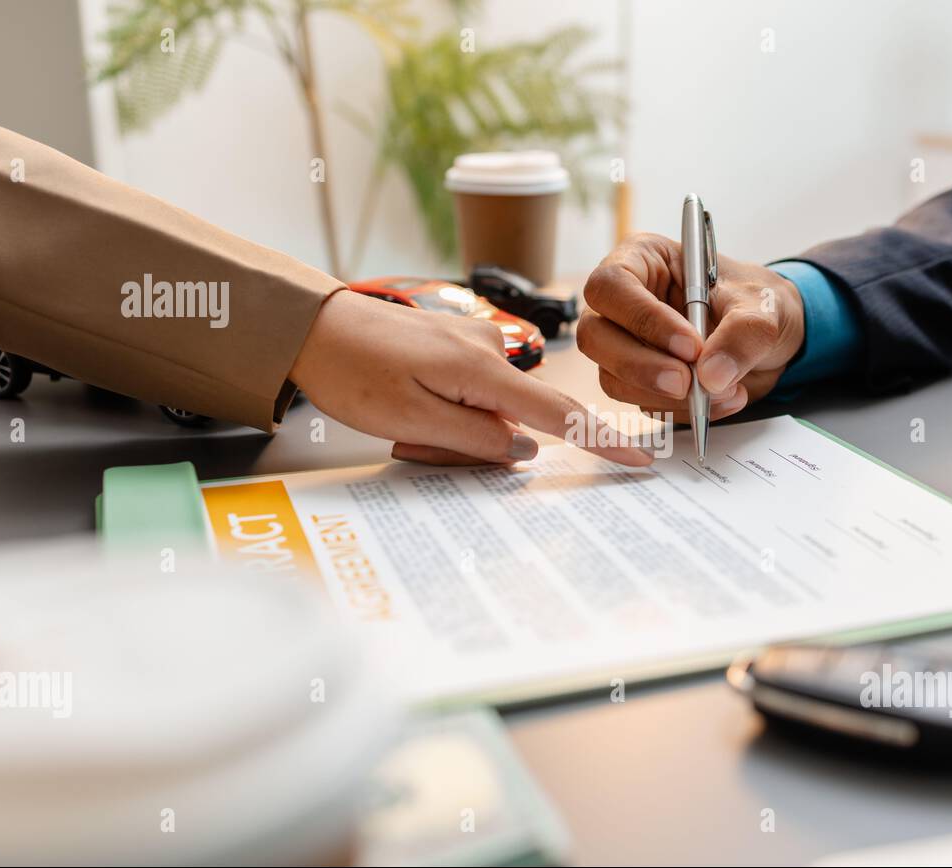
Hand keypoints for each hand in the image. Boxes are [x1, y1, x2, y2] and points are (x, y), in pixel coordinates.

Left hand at [290, 289, 652, 466]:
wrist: (311, 325)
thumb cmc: (352, 372)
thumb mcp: (411, 421)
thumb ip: (476, 438)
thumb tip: (525, 448)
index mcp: (483, 370)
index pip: (560, 414)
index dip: (602, 440)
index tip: (640, 458)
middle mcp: (489, 350)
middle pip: (514, 420)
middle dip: (473, 446)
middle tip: (411, 444)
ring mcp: (474, 343)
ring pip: (488, 411)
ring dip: (452, 431)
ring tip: (399, 424)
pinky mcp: (458, 344)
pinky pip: (471, 393)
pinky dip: (446, 411)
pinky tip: (406, 406)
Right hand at [577, 233, 805, 421]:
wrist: (773, 339)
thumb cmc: (758, 303)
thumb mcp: (762, 308)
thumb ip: (742, 335)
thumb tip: (710, 376)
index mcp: (643, 260)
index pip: (612, 286)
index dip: (643, 319)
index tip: (690, 346)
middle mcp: (623, 303)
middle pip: (595, 337)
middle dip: (642, 366)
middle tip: (688, 383)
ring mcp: (626, 345)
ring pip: (614, 378)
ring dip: (665, 396)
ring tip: (723, 390)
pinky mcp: (640, 382)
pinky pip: (643, 404)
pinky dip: (681, 411)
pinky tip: (720, 400)